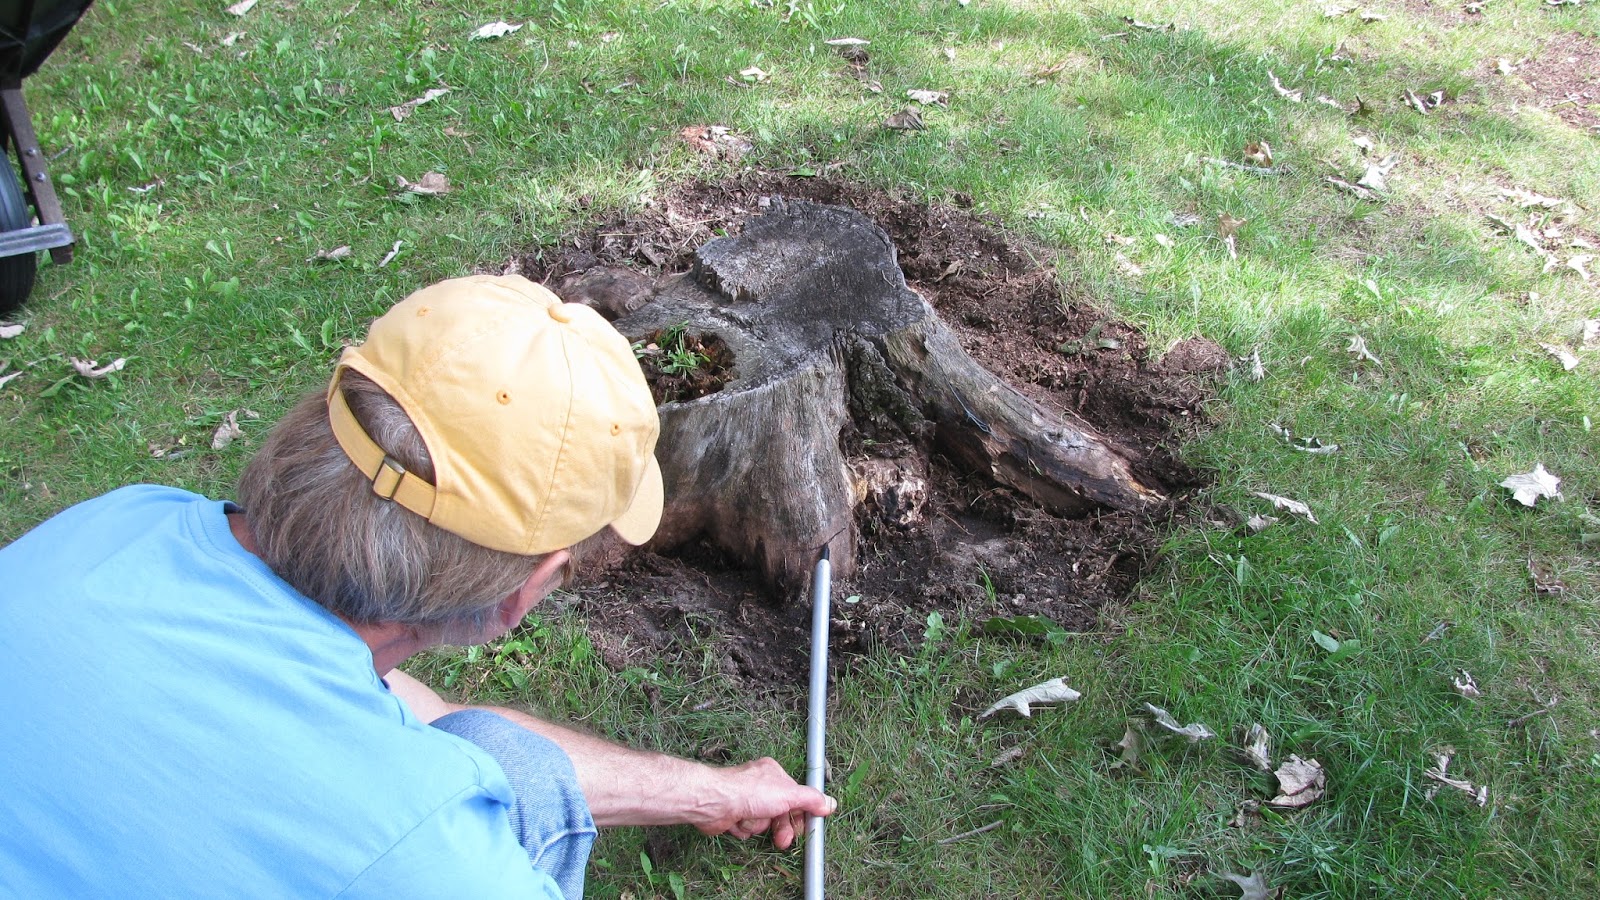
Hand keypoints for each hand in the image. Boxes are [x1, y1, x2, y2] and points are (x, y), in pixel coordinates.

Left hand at [692, 757, 836, 849]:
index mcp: (774, 774)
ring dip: (759, 826)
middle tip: (783, 840)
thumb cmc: (750, 793)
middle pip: (780, 812)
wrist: (714, 803)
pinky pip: (747, 829)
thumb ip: (811, 799)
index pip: (795, 796)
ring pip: (764, 822)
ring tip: (750, 821)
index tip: (806, 827)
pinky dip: (744, 829)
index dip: (800, 814)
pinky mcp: (733, 815)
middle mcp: (760, 785)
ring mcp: (746, 801)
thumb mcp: (789, 795)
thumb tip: (831, 804)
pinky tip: (738, 823)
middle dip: (781, 827)